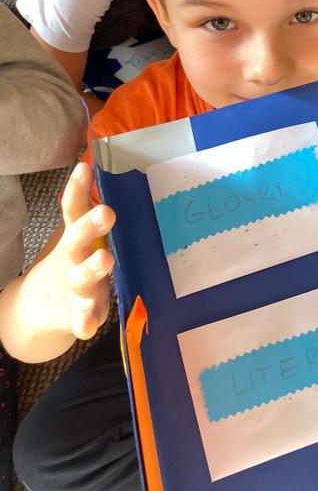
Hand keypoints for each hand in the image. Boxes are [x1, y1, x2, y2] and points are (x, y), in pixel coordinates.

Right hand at [34, 162, 114, 341]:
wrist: (37, 309)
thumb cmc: (70, 263)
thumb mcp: (76, 236)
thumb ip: (84, 207)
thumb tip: (93, 165)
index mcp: (74, 239)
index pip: (73, 210)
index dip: (77, 189)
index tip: (84, 167)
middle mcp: (72, 260)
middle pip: (77, 240)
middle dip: (91, 226)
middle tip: (107, 212)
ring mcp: (73, 288)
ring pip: (83, 278)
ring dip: (93, 269)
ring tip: (105, 260)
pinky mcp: (76, 316)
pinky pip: (81, 320)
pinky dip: (84, 322)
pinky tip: (88, 325)